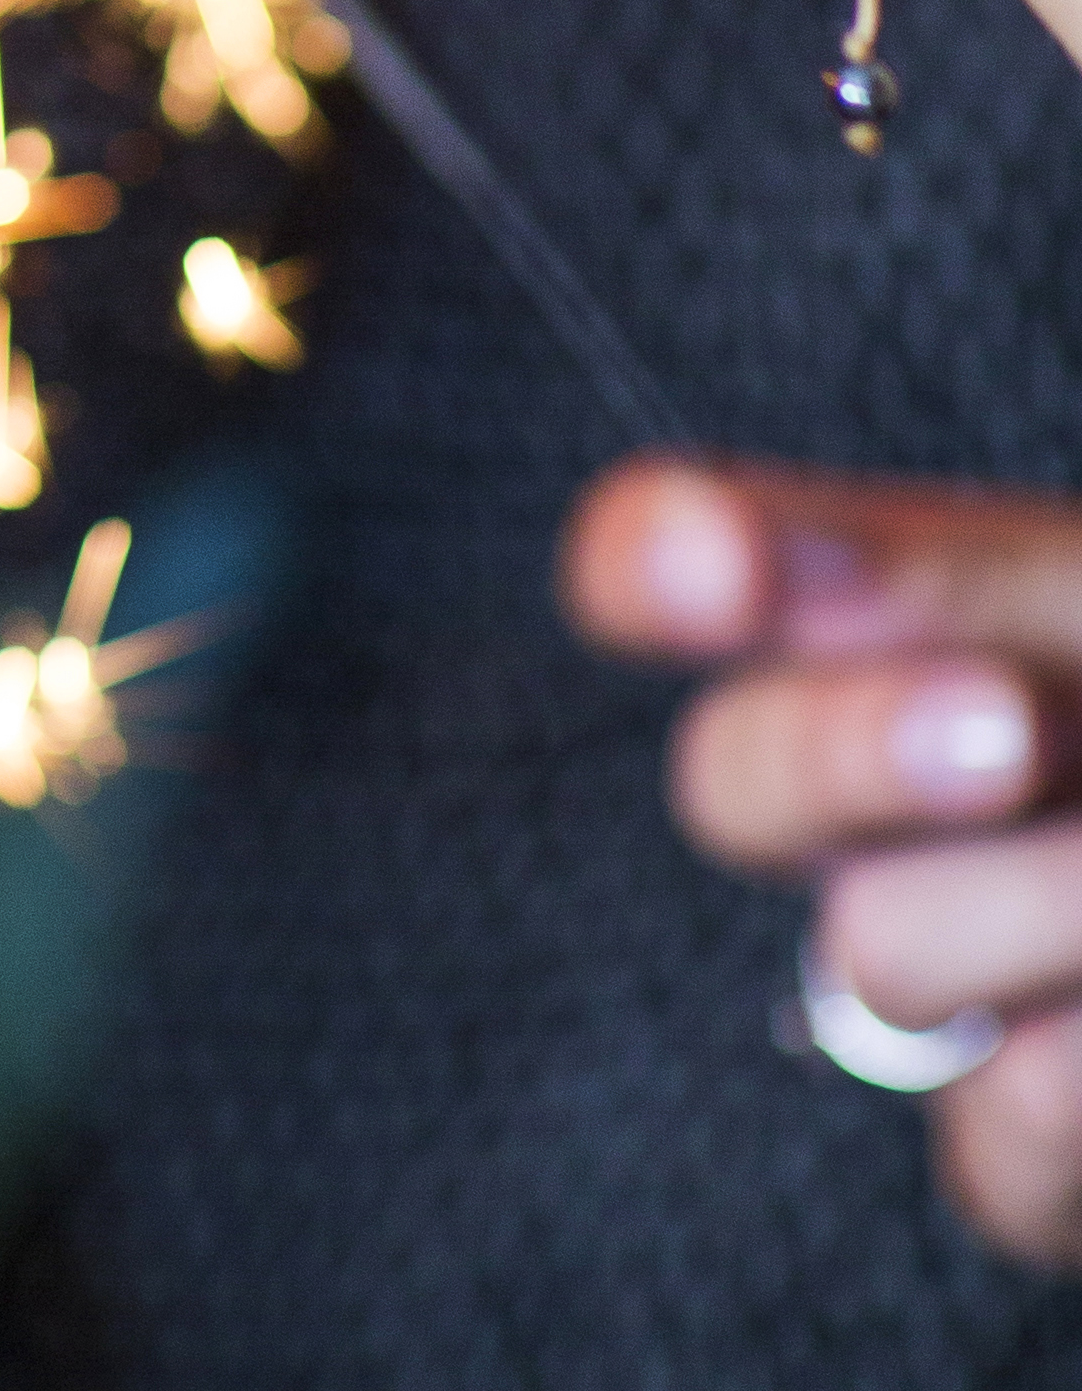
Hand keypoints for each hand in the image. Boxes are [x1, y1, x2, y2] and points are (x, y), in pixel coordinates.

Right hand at [567, 460, 1081, 1265]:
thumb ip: (974, 581)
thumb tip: (791, 597)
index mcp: (917, 607)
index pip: (687, 559)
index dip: (667, 558)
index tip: (702, 570)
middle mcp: (899, 787)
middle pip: (735, 780)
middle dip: (850, 747)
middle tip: (1009, 732)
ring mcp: (956, 973)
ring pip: (877, 955)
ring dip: (1036, 911)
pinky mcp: (1026, 1150)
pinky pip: (987, 1143)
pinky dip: (1071, 1092)